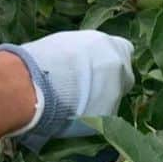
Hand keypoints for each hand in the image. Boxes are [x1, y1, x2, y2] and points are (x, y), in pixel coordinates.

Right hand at [0, 30, 135, 146]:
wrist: (38, 83)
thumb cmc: (47, 56)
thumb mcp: (69, 43)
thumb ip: (85, 52)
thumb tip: (82, 58)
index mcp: (112, 46)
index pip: (123, 51)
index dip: (110, 60)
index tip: (98, 66)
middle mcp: (121, 70)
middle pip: (124, 78)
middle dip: (110, 83)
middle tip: (87, 87)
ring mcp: (116, 95)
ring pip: (112, 100)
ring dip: (98, 101)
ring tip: (72, 103)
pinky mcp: (107, 119)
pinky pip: (101, 119)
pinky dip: (89, 118)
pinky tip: (70, 116)